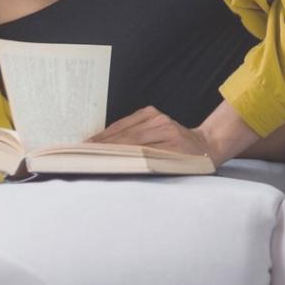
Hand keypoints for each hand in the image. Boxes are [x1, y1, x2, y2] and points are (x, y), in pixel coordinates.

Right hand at [86, 106, 216, 162]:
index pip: (135, 153)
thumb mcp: (174, 172)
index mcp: (171, 145)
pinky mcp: (151, 112)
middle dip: (102, 149)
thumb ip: (151, 169)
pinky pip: (126, 122)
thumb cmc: (189, 163)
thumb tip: (120, 169)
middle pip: (126, 140)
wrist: (204, 144)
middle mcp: (163, 128)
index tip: (94, 164)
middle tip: (81, 157)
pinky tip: (97, 138)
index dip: (113, 158)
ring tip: (83, 149)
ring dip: (102, 139)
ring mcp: (157, 117)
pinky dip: (111, 131)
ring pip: (123, 129)